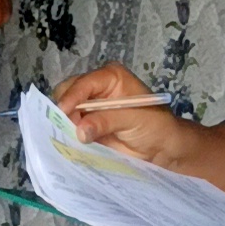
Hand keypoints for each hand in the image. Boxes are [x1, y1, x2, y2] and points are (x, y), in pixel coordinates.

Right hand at [54, 63, 201, 163]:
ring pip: (65, 111)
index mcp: (109, 77)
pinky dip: (67, 134)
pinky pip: (69, 127)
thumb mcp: (132, 119)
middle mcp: (96, 89)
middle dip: (65, 110)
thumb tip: (80, 130)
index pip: (84, 83)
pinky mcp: (86, 125)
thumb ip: (106, 121)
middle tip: (68, 127)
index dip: (72, 96)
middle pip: (68, 93)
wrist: (162, 148)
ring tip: (66, 136)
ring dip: (64, 123)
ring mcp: (89, 108)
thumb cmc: (154, 125)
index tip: (63, 111)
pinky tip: (67, 141)